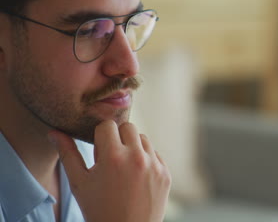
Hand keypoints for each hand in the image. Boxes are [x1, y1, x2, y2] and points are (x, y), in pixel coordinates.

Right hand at [48, 120, 170, 221]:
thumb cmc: (98, 210)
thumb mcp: (79, 183)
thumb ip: (67, 154)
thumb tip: (54, 132)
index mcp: (113, 157)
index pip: (107, 125)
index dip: (100, 137)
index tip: (98, 152)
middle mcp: (137, 157)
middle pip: (128, 126)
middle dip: (118, 138)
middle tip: (110, 158)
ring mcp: (154, 166)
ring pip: (143, 139)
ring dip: (133, 147)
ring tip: (123, 169)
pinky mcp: (166, 174)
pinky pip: (155, 154)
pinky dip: (146, 161)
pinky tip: (136, 179)